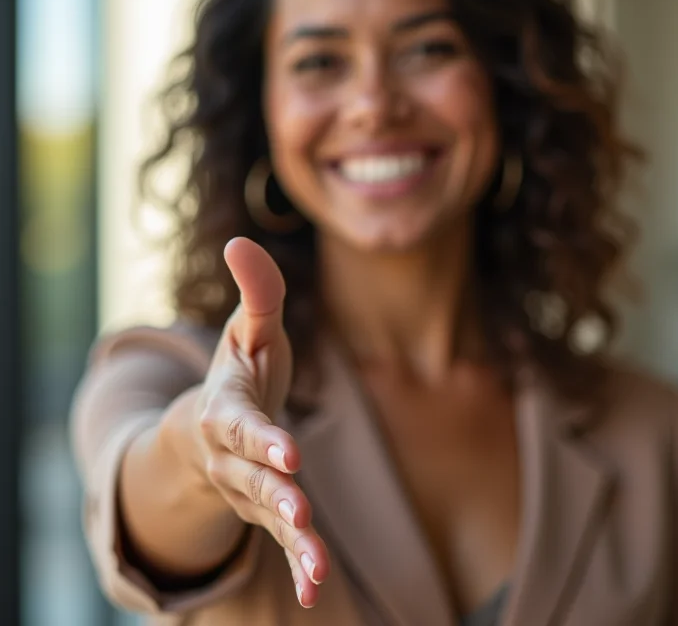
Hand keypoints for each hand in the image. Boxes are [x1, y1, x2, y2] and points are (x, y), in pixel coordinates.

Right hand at [193, 237, 328, 607]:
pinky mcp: (266, 508)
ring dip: (292, 541)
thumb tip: (240, 240)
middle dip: (274, 492)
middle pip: (252, 477)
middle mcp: (233, 455)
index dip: (261, 437)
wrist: (208, 430)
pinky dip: (298, 561)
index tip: (288, 451)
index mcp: (228, 409)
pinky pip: (281, 538)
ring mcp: (248, 487)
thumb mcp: (248, 330)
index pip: (242, 425)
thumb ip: (256, 291)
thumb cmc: (237, 374)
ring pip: (268, 515)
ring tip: (317, 571)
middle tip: (299, 508)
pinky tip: (318, 587)